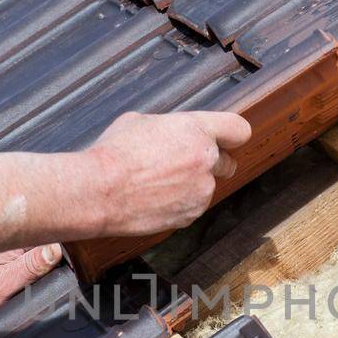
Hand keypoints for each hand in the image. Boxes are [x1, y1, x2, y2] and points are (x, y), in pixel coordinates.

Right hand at [82, 111, 252, 236]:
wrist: (99, 191)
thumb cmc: (114, 154)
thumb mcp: (141, 122)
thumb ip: (170, 128)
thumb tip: (172, 134)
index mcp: (197, 131)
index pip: (238, 130)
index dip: (232, 134)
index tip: (227, 139)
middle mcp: (206, 161)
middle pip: (228, 163)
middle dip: (212, 163)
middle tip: (185, 163)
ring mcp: (200, 192)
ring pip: (206, 187)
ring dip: (190, 185)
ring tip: (156, 182)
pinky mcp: (189, 215)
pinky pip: (191, 206)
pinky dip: (178, 203)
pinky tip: (153, 197)